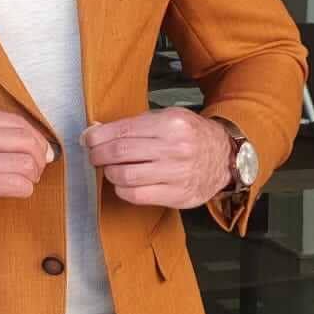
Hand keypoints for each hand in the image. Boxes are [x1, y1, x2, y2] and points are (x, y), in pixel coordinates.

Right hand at [0, 106, 54, 228]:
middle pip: (26, 141)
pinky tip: (19, 191)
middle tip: (37, 169)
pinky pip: (18, 184)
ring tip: (27, 180)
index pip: (18, 122)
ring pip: (26, 163)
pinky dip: (26, 189)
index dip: (36, 137)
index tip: (41, 150)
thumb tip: (36, 142)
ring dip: (33, 175)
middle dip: (39, 157)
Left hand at [82, 109, 232, 209]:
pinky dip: (121, 190)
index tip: (88, 139)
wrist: (224, 158)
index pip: (123, 131)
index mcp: (171, 124)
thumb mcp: (170, 118)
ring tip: (110, 169)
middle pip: (120, 153)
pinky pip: (136, 195)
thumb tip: (98, 130)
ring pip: (125, 176)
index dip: (98, 136)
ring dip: (109, 173)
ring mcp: (176, 174)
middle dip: (98, 154)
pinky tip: (122, 183)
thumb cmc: (192, 136)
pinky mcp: (176, 195)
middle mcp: (174, 148)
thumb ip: (137, 124)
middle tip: (93, 155)